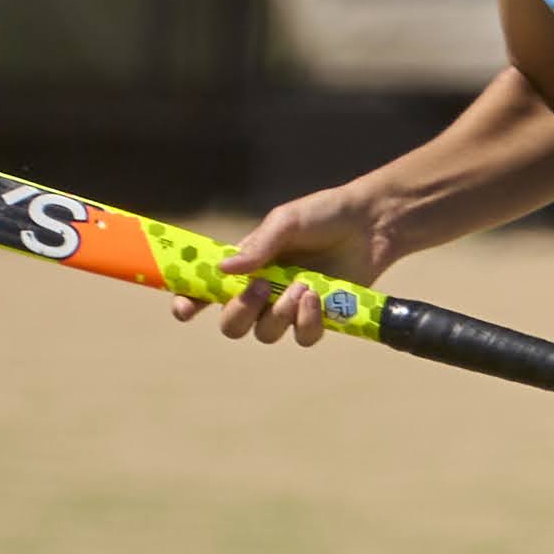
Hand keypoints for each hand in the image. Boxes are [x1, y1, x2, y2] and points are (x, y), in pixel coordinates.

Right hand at [177, 181, 400, 346]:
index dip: (189, 303)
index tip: (184, 310)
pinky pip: (301, 338)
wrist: (370, 224)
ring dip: (280, 314)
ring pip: (265, 334)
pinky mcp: (317, 319)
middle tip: (261, 290)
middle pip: (232, 324)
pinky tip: (318, 298)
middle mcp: (262, 291)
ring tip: (303, 287)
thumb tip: (224, 270)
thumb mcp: (286, 222)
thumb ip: (257, 246)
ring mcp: (288, 308)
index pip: (207, 290)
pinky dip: (307, 322)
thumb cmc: (323, 215)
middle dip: (239, 312)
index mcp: (246, 266)